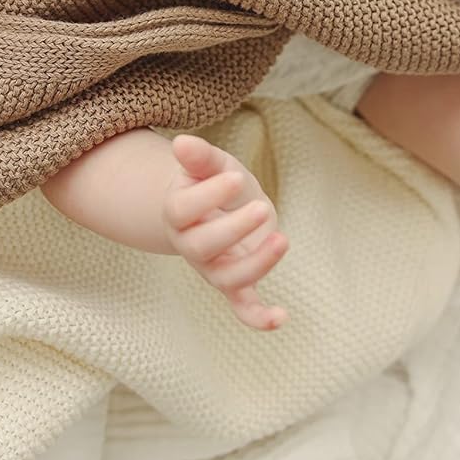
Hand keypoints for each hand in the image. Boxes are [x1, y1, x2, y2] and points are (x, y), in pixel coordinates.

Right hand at [162, 133, 288, 330]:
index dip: (208, 195)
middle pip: (201, 246)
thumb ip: (200, 156)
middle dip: (233, 228)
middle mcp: (191, 245)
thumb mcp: (212, 164)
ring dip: (256, 263)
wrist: (220, 207)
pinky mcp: (236, 285)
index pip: (182, 210)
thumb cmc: (214, 182)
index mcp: (177, 212)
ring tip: (281, 238)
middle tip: (260, 206)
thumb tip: (182, 142)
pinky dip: (259, 317)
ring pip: (227, 278)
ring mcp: (213, 268)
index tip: (236, 176)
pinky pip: (243, 308)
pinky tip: (281, 317)